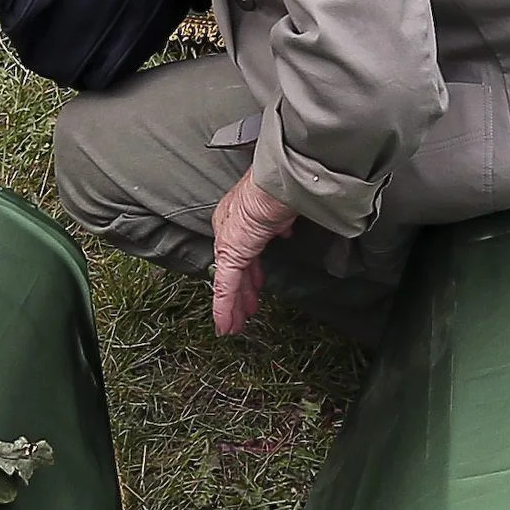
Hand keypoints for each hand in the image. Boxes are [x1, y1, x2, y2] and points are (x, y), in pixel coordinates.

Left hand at [209, 172, 297, 335]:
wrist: (278, 183)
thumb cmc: (282, 189)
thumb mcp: (281, 211)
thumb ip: (280, 223)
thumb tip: (285, 229)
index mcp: (239, 218)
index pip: (244, 251)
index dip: (252, 272)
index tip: (258, 284)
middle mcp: (228, 229)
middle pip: (235, 269)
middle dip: (243, 293)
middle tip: (247, 309)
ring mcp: (228, 243)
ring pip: (228, 283)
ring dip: (233, 306)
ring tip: (235, 325)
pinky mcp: (230, 255)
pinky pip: (225, 287)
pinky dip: (224, 308)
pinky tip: (225, 325)